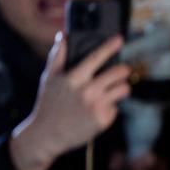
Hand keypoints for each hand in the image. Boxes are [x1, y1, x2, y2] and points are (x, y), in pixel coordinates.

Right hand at [10, 33, 130, 169]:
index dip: (109, 46)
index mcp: (74, 78)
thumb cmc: (48, 104)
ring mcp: (96, 106)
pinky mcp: (102, 120)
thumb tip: (63, 35)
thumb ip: (57, 56)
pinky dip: (110, 107)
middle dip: (123, 70)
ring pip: (123, 89)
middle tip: (122, 70)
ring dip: (121, 88)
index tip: (119, 38)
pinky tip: (98, 109)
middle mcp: (87, 91)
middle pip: (118, 73)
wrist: (46, 135)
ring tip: (114, 89)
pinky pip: (115, 108)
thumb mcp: (49, 78)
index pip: (96, 57)